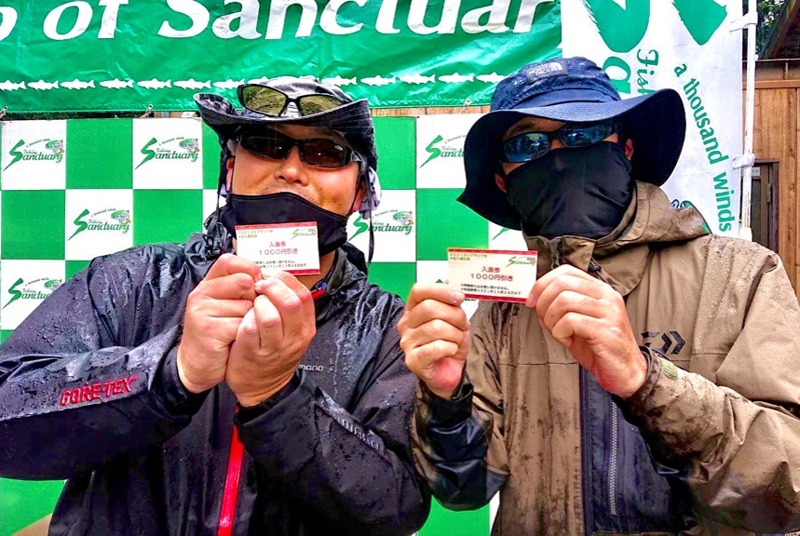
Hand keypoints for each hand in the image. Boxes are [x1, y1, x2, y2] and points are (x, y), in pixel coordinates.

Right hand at [177, 254, 261, 393]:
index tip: (257, 282)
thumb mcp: (224, 305)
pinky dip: (245, 334)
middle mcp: (201, 294)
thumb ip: (239, 289)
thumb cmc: (216, 333)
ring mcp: (202, 311)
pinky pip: (242, 325)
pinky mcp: (208, 330)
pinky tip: (235, 340)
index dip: (248, 269)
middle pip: (243, 283)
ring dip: (250, 320)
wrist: (197, 364)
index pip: (228, 261)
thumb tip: (265, 277)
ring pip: (246, 306)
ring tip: (237, 329)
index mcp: (207, 285)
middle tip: (247, 314)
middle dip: (254, 299)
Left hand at [225, 271, 315, 406]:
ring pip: (270, 316)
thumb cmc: (274, 354)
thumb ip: (288, 307)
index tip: (271, 276)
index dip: (285, 280)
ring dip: (257, 303)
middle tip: (258, 285)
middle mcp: (295, 338)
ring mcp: (275, 347)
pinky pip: (250, 328)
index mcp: (305, 327)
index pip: (303, 295)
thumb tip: (275, 277)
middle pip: (290, 303)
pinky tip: (242, 316)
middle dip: (271, 287)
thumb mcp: (291, 332)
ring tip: (251, 302)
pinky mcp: (254, 354)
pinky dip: (245, 317)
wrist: (262, 387)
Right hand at [399, 284, 470, 399]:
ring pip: (437, 327)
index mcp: (413, 310)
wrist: (449, 372)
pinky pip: (437, 346)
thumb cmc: (449, 343)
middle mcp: (406, 324)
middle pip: (429, 308)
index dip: (440, 290)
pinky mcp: (413, 360)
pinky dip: (451, 347)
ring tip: (456, 341)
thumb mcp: (455, 319)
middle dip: (454, 315)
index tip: (459, 297)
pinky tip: (450, 351)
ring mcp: (407, 343)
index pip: (418, 290)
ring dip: (455, 334)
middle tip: (462, 325)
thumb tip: (450, 279)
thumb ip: (451, 301)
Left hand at [527, 265, 646, 397]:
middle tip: (544, 320)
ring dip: (551, 319)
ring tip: (559, 332)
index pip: (566, 271)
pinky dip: (560, 332)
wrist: (625, 372)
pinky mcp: (606, 330)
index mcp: (599, 290)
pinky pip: (571, 321)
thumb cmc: (599, 347)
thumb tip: (535, 301)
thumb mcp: (576, 323)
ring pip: (564, 301)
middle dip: (543, 302)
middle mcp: (606, 296)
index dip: (543, 283)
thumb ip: (558, 309)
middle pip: (562, 283)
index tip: (532, 301)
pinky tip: (568, 340)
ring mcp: (609, 312)